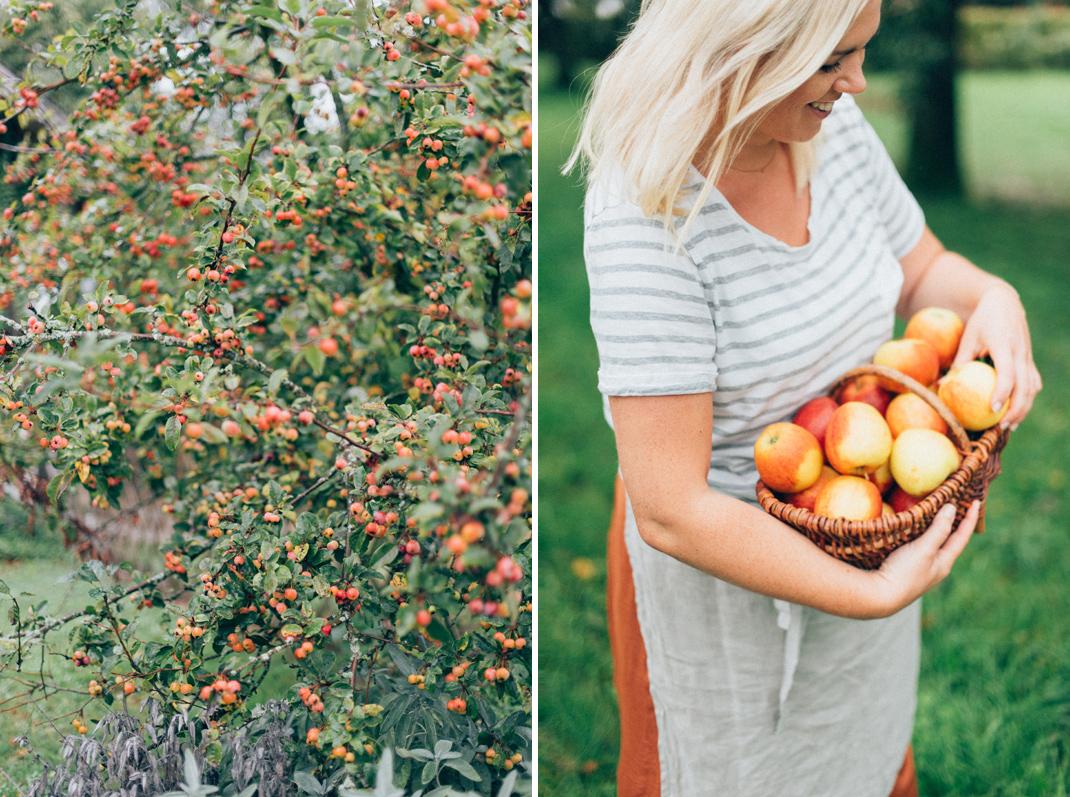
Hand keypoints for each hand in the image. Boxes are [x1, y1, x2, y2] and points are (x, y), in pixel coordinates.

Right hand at [871, 500, 979, 614]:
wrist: (879, 596)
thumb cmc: (904, 572)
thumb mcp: (924, 549)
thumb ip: (939, 529)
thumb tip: (952, 508)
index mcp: (944, 562)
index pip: (962, 537)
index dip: (970, 519)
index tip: (977, 501)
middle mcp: (935, 566)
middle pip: (950, 541)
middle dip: (955, 524)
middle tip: (959, 506)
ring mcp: (920, 568)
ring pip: (933, 544)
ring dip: (937, 529)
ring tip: (937, 514)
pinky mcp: (904, 568)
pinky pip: (918, 547)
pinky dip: (920, 535)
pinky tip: (912, 531)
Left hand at [952, 283, 1041, 430]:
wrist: (1004, 302)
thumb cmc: (981, 321)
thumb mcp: (968, 338)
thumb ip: (960, 361)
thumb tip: (942, 385)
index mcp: (1004, 346)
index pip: (1007, 373)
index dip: (1002, 393)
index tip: (993, 410)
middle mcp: (1020, 352)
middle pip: (1025, 386)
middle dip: (1016, 409)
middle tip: (1002, 427)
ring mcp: (1027, 356)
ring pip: (1032, 387)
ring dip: (1023, 408)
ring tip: (1010, 425)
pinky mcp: (1029, 359)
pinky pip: (1033, 382)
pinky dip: (1027, 397)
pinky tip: (1018, 410)